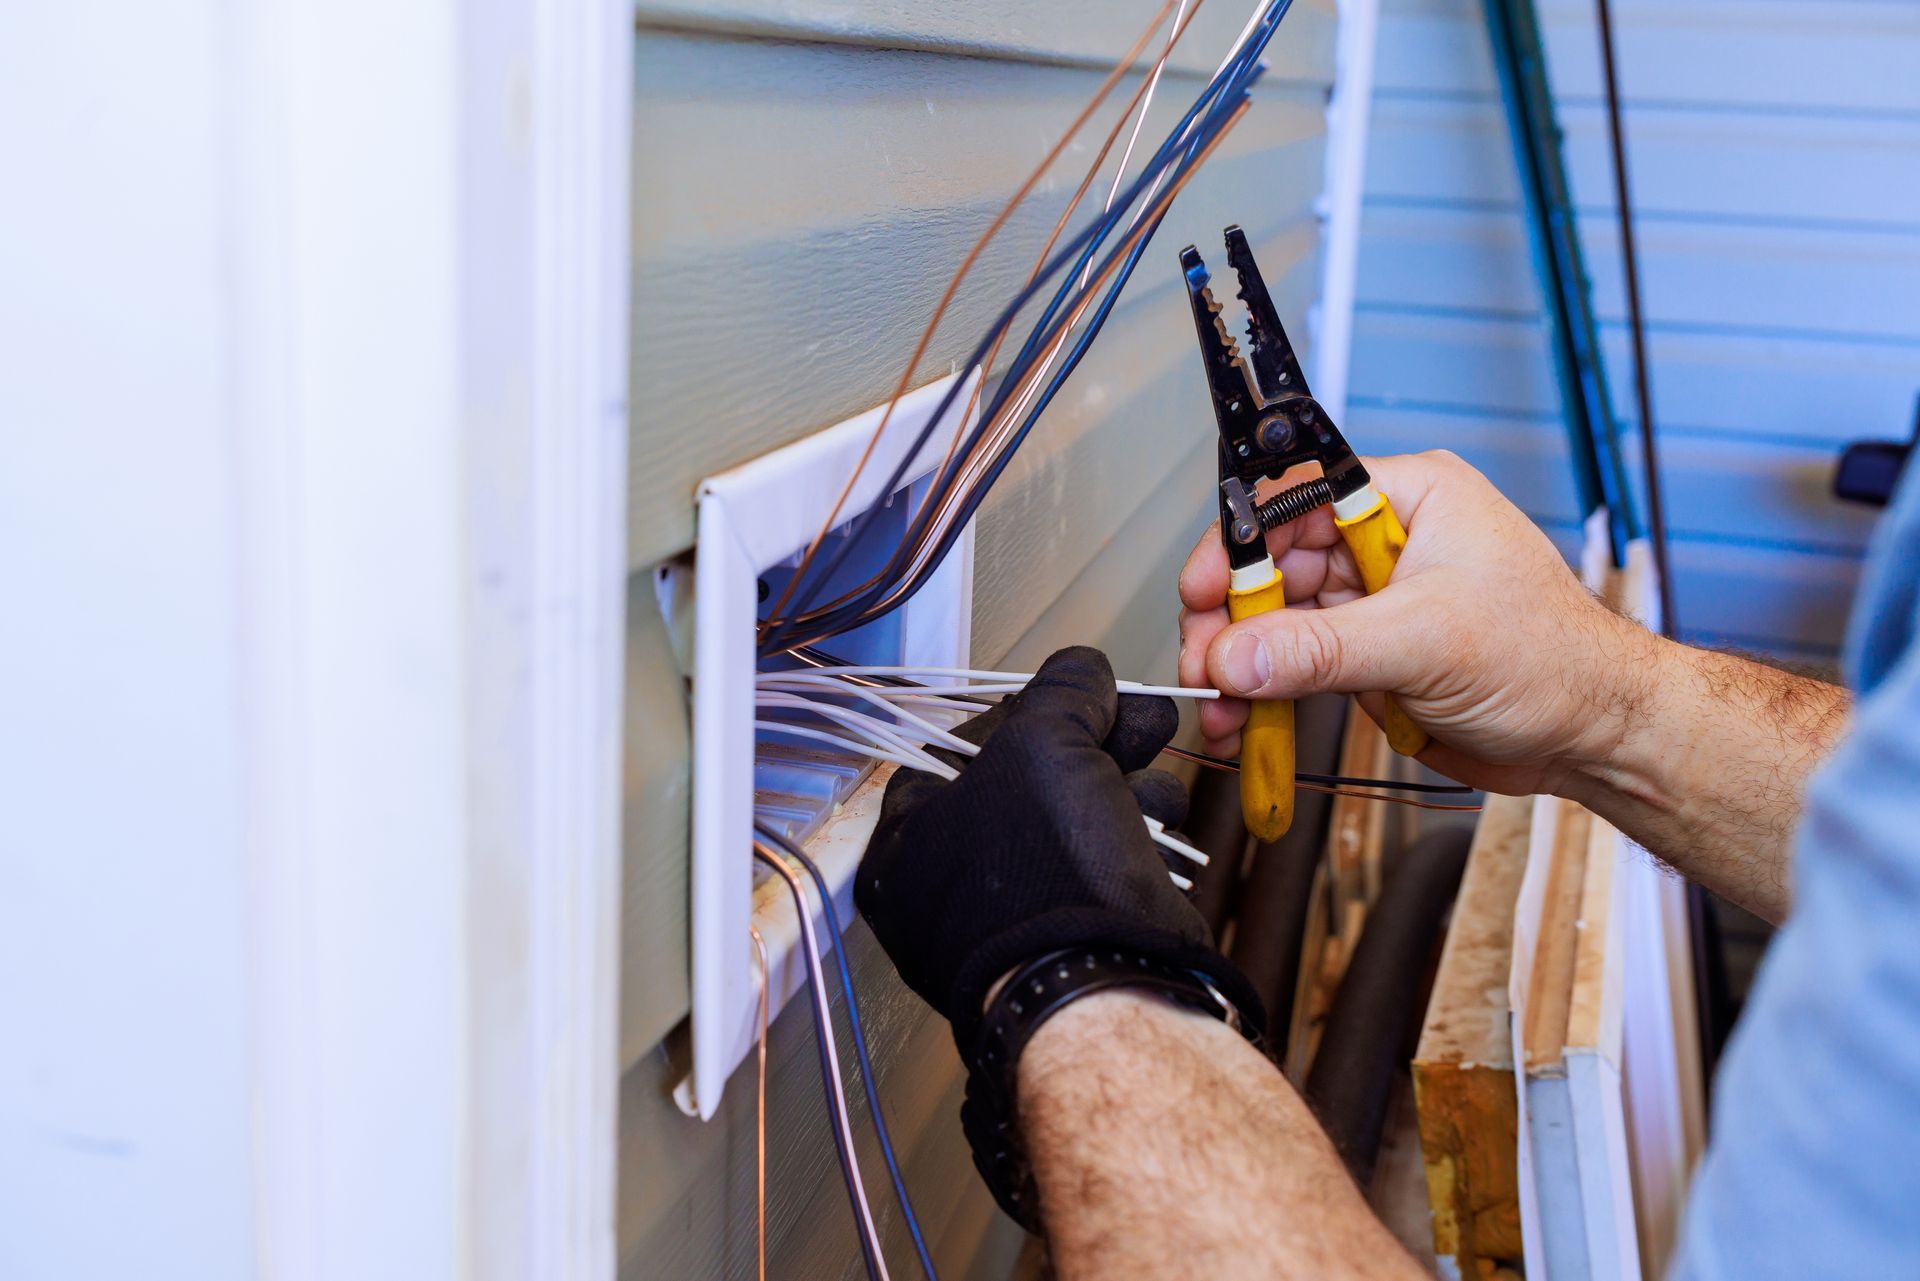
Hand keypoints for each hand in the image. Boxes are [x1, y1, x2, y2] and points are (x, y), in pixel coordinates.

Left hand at [855, 646, 1261, 1046]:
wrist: (1108, 984)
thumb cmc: (1045, 866)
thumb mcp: (1045, 742)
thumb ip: (1062, 692)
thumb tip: (1084, 671)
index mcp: (903, 847)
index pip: (956, 750)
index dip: (1025, 711)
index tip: (1076, 694)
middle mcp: (947, 889)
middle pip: (1028, 783)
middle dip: (1095, 742)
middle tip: (1143, 717)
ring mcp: (1013, 920)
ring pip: (1076, 821)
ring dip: (1126, 783)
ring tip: (1156, 769)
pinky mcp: (1075, 941)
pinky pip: (1104, 867)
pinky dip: (1139, 837)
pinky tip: (1163, 821)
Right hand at [1177, 451, 1658, 797]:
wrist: (1594, 736)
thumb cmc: (1555, 661)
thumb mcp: (1427, 642)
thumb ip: (1322, 649)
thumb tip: (1239, 654)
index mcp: (1410, 498)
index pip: (1295, 497)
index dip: (1239, 543)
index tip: (1202, 590)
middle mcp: (1386, 540)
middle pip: (1273, 563)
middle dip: (1231, 618)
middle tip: (1204, 661)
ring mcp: (1375, 600)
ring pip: (1277, 620)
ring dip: (1241, 665)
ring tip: (1222, 705)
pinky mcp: (1369, 654)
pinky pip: (1296, 666)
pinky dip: (1265, 695)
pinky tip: (1247, 721)